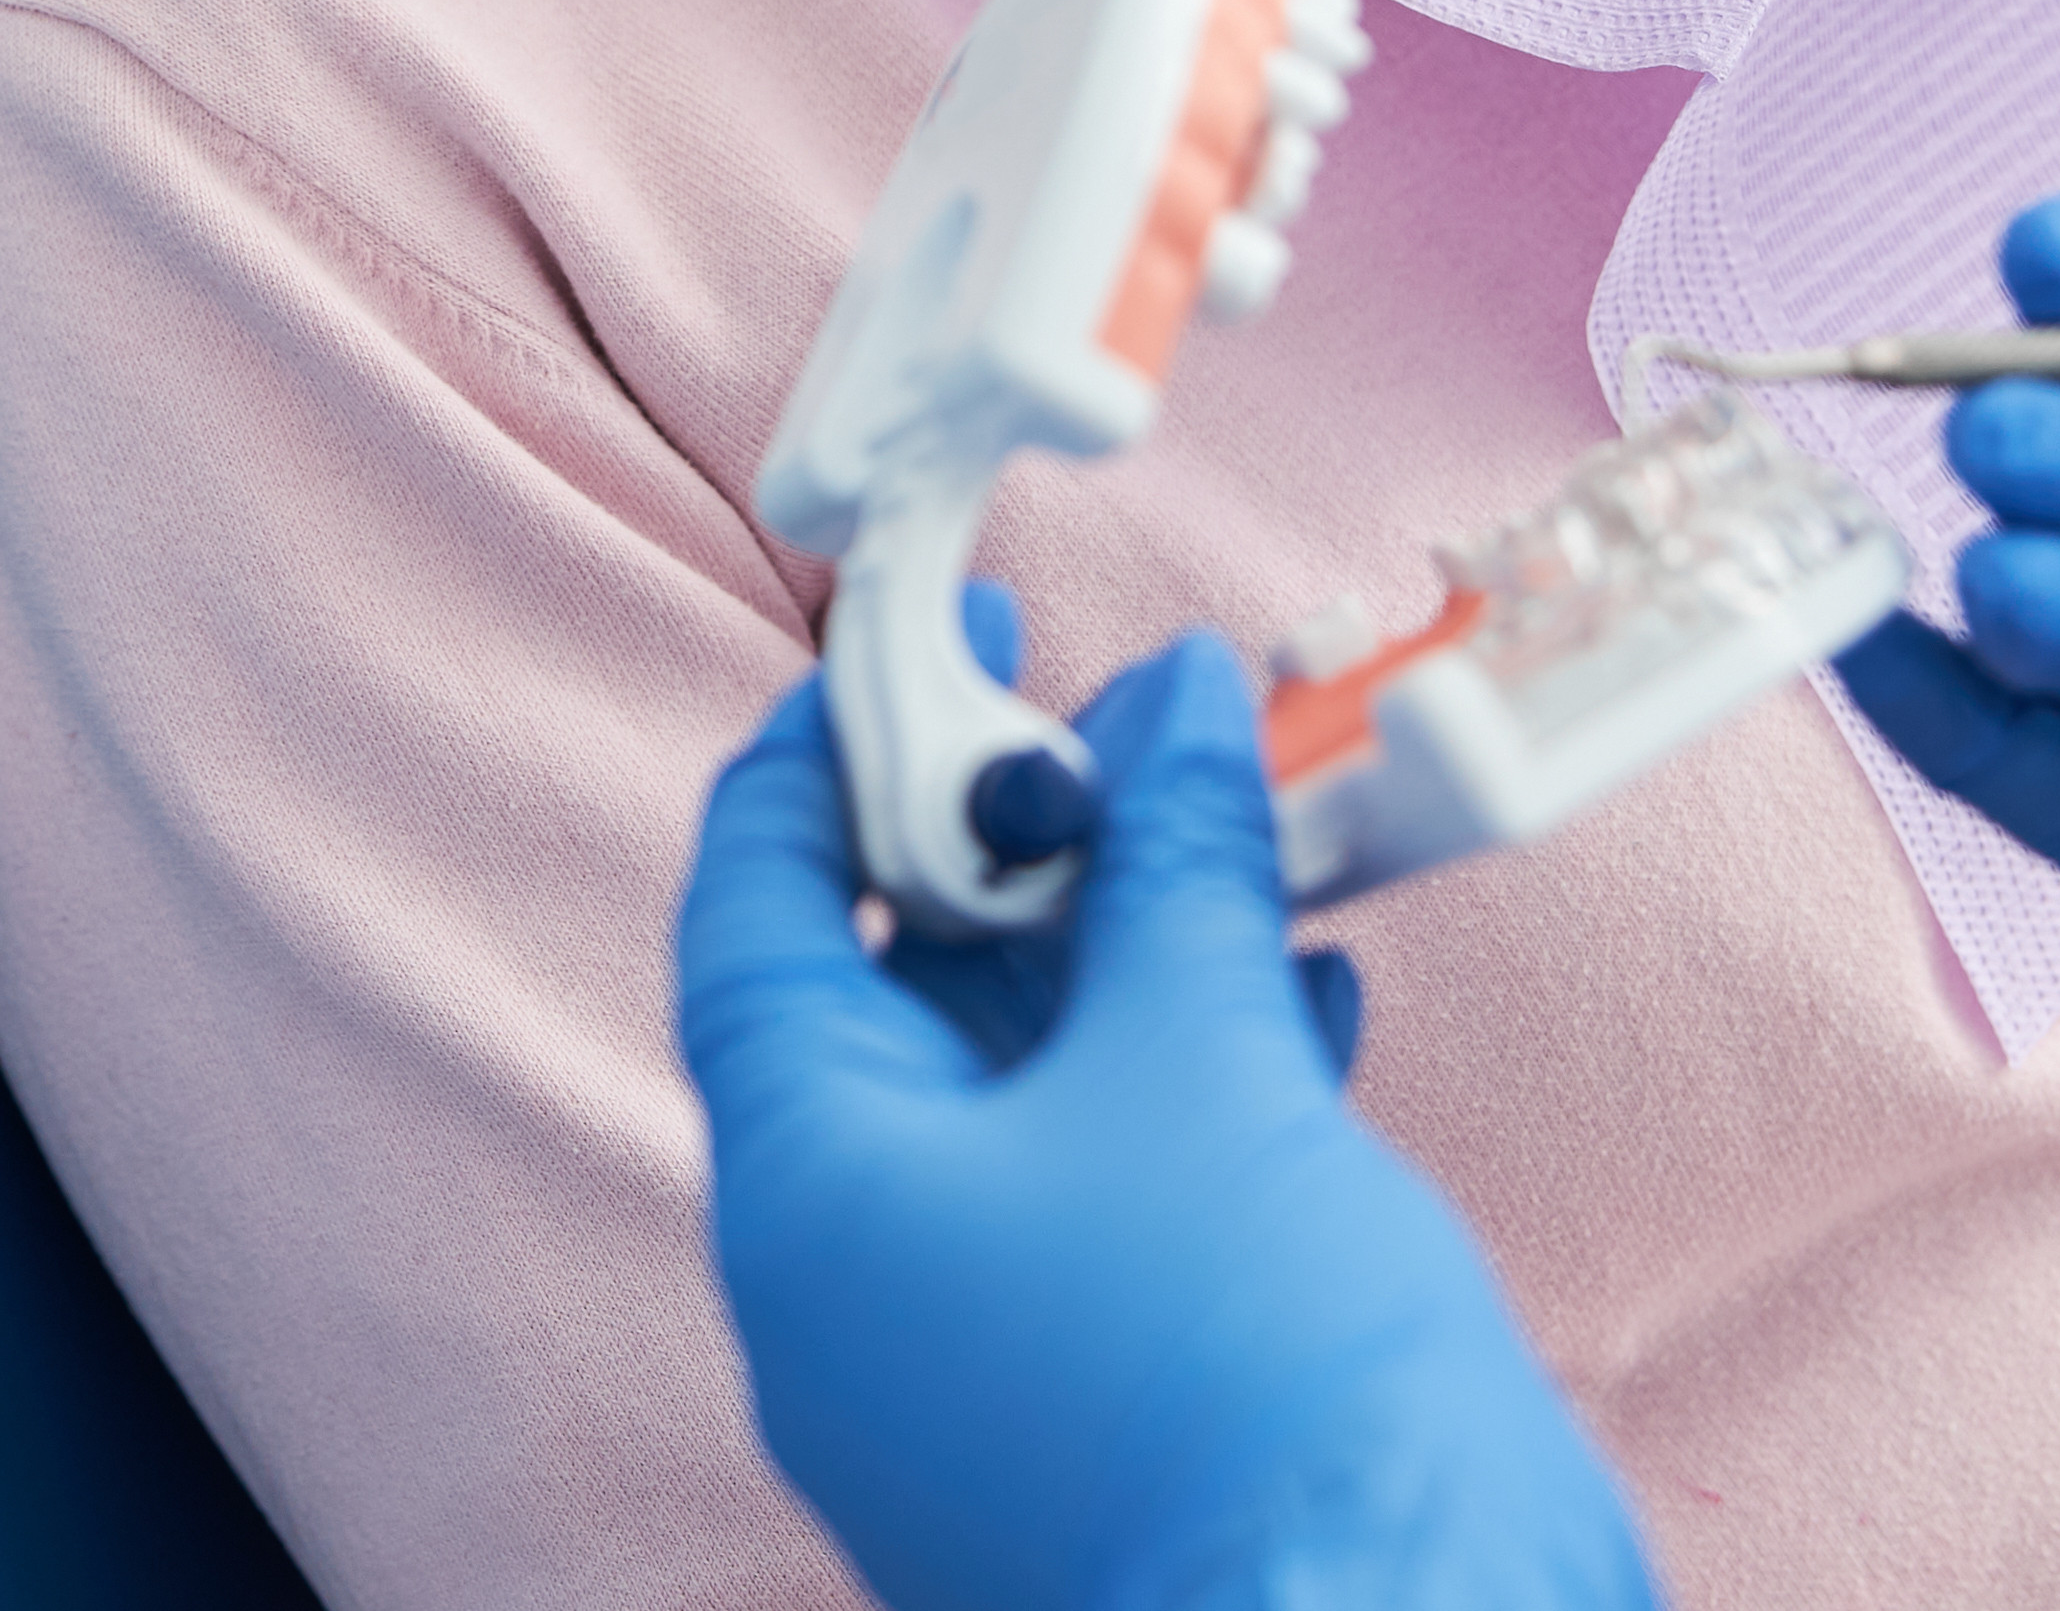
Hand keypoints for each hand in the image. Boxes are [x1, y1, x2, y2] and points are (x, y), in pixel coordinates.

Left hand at [677, 622, 1656, 1610]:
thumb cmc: (1257, 1384)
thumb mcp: (1206, 1064)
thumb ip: (1175, 866)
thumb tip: (1169, 707)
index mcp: (808, 1191)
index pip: (757, 910)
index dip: (834, 751)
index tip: (929, 641)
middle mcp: (852, 1290)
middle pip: (893, 998)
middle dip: (1021, 848)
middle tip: (1130, 726)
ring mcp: (963, 1370)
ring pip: (1018, 1098)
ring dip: (1129, 955)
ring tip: (1241, 828)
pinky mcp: (1086, 1417)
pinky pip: (1100, 1200)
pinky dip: (1186, 1083)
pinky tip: (1303, 995)